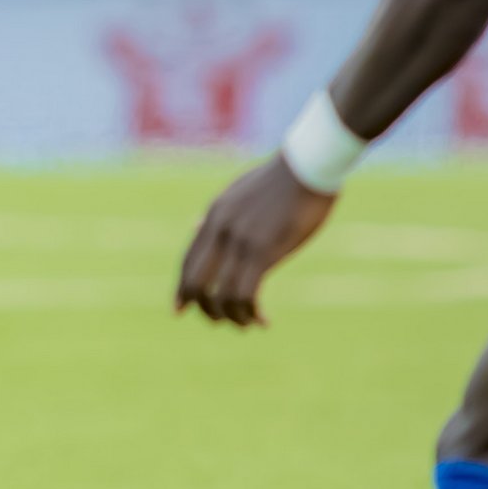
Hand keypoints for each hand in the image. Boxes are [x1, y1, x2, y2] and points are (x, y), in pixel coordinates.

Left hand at [173, 158, 337, 325]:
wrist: (308, 164)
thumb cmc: (280, 180)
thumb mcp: (238, 193)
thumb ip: (218, 214)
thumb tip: (197, 226)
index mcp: (213, 216)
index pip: (187, 261)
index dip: (181, 289)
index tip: (179, 310)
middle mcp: (220, 230)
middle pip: (195, 283)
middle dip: (204, 309)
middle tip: (221, 322)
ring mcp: (240, 241)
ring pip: (221, 294)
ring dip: (233, 317)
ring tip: (250, 323)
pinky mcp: (264, 250)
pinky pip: (246, 293)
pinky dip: (250, 312)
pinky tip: (263, 319)